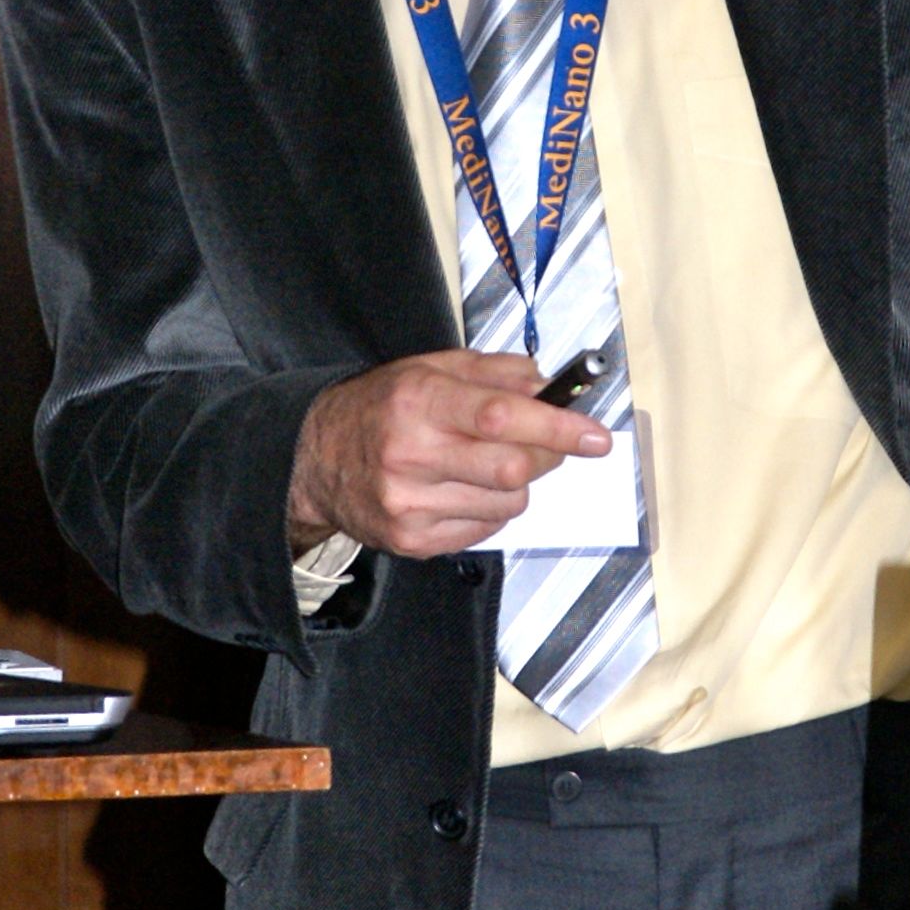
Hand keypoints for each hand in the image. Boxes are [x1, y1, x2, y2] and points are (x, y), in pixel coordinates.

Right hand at [288, 351, 611, 559]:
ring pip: (508, 502)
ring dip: (516, 482)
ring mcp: (410, 504)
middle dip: (546, 455)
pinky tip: (464, 488)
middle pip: (512, 467)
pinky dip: (492, 507)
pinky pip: (486, 529)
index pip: (503, 416)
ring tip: (484, 463)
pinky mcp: (412, 540)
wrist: (314, 460)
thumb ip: (495, 372)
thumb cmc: (380, 408)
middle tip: (544, 442)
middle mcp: (411, 454)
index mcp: (419, 400)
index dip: (558, 426)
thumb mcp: (429, 368)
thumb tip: (550, 385)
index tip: (596, 436)